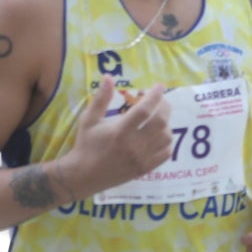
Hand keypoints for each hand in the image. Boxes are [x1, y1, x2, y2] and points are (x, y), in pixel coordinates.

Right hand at [67, 76, 172, 192]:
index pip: (144, 110)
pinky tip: (158, 136)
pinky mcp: (145, 169)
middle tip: (159, 101)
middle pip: (161, 122)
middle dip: (164, 107)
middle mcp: (134, 145)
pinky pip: (166, 153)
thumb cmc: (86, 144)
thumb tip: (109, 77)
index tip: (159, 86)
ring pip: (166, 137)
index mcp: (120, 131)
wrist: (84, 175)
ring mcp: (142, 159)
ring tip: (157, 118)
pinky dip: (167, 142)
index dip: (155, 95)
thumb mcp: (89, 119)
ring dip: (166, 124)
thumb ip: (101, 98)